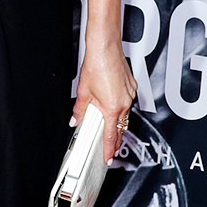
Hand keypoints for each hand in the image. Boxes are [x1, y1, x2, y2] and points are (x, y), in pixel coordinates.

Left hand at [71, 42, 136, 164]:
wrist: (105, 48)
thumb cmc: (97, 65)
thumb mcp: (83, 92)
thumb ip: (80, 110)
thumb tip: (76, 119)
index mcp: (112, 108)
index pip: (110, 135)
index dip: (109, 149)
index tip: (107, 157)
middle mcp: (124, 103)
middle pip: (120, 127)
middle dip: (115, 139)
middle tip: (109, 148)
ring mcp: (129, 94)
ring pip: (124, 115)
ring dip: (117, 122)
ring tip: (108, 128)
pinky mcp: (131, 87)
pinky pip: (126, 103)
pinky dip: (119, 108)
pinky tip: (111, 106)